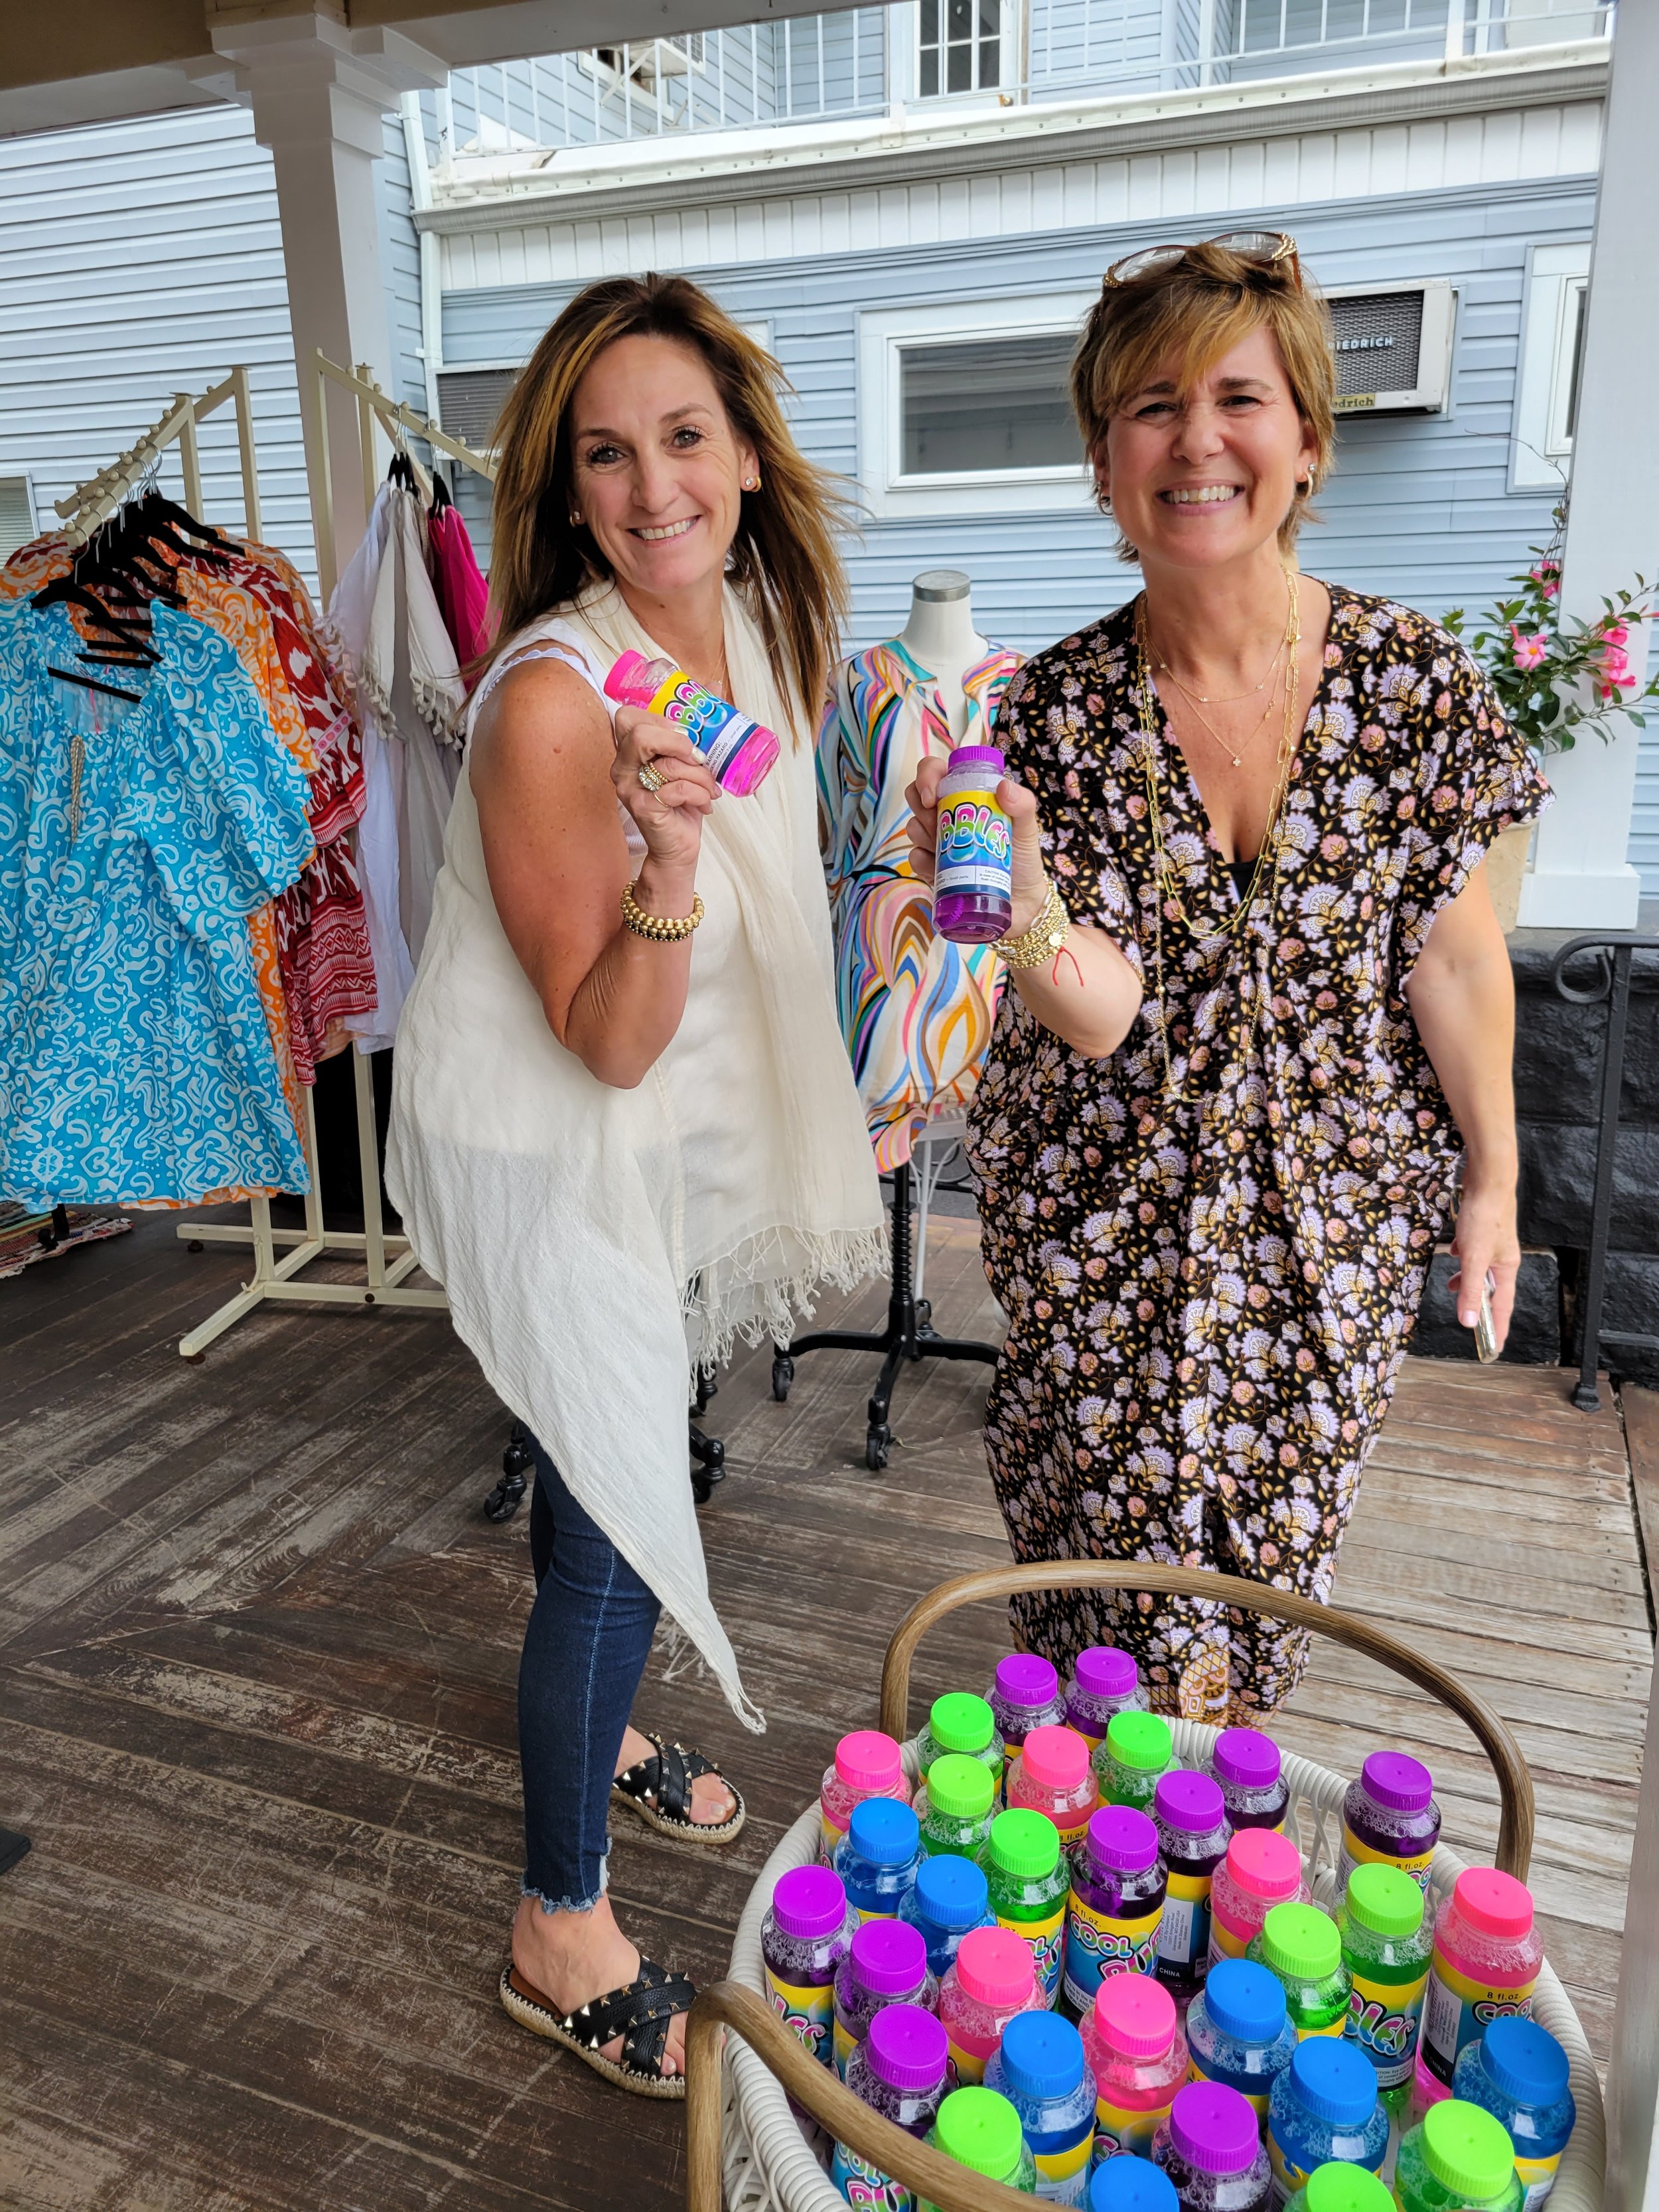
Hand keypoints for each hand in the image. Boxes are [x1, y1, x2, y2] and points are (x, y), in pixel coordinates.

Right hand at [611, 705, 718, 877]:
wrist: (679, 846)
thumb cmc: (683, 802)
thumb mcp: (689, 760)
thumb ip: (695, 724)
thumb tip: (713, 685)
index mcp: (629, 750)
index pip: (628, 716)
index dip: (659, 718)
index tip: (685, 733)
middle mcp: (622, 767)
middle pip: (640, 734)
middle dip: (678, 741)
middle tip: (699, 757)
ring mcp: (629, 789)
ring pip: (668, 765)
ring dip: (700, 775)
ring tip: (710, 787)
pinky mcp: (643, 808)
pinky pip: (677, 789)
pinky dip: (699, 793)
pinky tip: (705, 803)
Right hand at [904, 757, 1050, 934]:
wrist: (1019, 902)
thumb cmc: (1022, 859)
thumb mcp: (1027, 828)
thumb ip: (1022, 804)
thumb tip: (1003, 787)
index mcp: (966, 796)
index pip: (936, 772)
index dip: (927, 776)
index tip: (933, 796)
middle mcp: (947, 815)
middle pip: (915, 795)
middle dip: (922, 806)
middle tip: (940, 822)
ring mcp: (936, 841)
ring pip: (912, 826)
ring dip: (924, 834)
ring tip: (947, 848)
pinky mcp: (931, 867)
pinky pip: (914, 857)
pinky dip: (923, 861)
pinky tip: (938, 869)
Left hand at [1447, 1177, 1520, 1352]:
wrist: (1488, 1180)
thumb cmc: (1484, 1217)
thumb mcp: (1474, 1258)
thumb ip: (1471, 1290)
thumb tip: (1469, 1322)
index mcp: (1506, 1268)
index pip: (1502, 1307)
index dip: (1497, 1328)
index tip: (1494, 1348)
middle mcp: (1503, 1257)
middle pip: (1492, 1289)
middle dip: (1481, 1305)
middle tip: (1472, 1321)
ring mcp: (1493, 1243)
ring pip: (1481, 1269)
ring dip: (1468, 1280)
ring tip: (1453, 1286)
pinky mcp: (1483, 1229)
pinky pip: (1473, 1250)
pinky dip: (1463, 1257)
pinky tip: (1453, 1253)